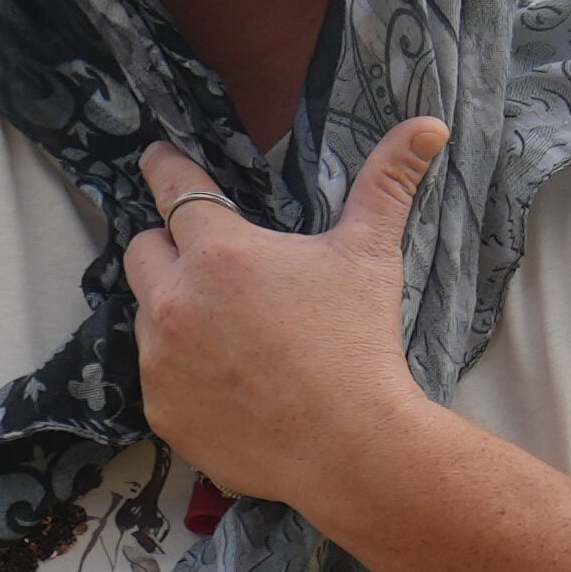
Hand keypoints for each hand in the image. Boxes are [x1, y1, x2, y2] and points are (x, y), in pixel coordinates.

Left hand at [133, 119, 450, 515]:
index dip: (164, 169)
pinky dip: (181, 369)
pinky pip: (156, 374)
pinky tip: (228, 379)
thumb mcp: (370, 254)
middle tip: (210, 262)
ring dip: (175, 310)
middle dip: (169, 248)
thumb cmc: (358, 343)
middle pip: (143, 250)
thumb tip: (427, 125)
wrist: (349, 445)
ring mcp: (159, 359)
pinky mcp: (159, 408)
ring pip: (147, 314)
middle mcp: (174, 300)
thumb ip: (387, 183)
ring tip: (232, 330)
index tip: (155, 158)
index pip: (174, 191)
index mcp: (219, 253)